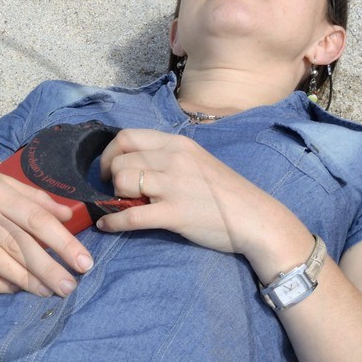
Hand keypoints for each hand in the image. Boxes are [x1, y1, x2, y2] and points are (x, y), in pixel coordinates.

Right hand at [0, 157, 94, 295]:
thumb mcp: (0, 184)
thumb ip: (35, 198)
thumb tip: (69, 215)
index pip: (36, 218)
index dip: (63, 242)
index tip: (84, 261)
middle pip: (19, 243)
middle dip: (48, 267)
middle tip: (70, 286)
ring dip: (25, 279)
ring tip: (48, 291)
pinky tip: (14, 289)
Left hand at [95, 129, 284, 260]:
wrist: (255, 218)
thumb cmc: (226, 193)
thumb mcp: (196, 161)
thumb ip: (168, 158)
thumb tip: (135, 165)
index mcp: (177, 144)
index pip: (127, 136)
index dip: (110, 153)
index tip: (109, 169)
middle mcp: (174, 159)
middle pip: (120, 160)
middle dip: (110, 177)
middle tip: (115, 191)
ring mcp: (174, 186)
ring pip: (122, 182)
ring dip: (114, 196)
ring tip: (121, 205)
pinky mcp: (174, 213)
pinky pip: (131, 216)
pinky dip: (112, 222)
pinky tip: (106, 226)